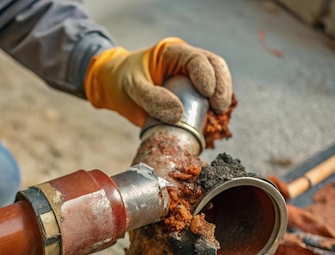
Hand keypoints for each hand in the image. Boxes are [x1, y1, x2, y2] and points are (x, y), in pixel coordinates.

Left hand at [84, 37, 231, 125]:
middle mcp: (186, 63)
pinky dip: (211, 111)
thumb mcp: (132, 87)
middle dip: (221, 87)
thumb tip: (178, 114)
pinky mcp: (189, 96)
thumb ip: (151, 98)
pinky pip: (205, 101)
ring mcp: (190, 79)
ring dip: (220, 98)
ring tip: (218, 114)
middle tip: (219, 108)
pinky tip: (212, 121)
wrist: (113, 88)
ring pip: (216, 83)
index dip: (207, 75)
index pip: (197, 59)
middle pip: (215, 68)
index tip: (207, 93)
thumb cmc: (122, 81)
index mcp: (173, 53)